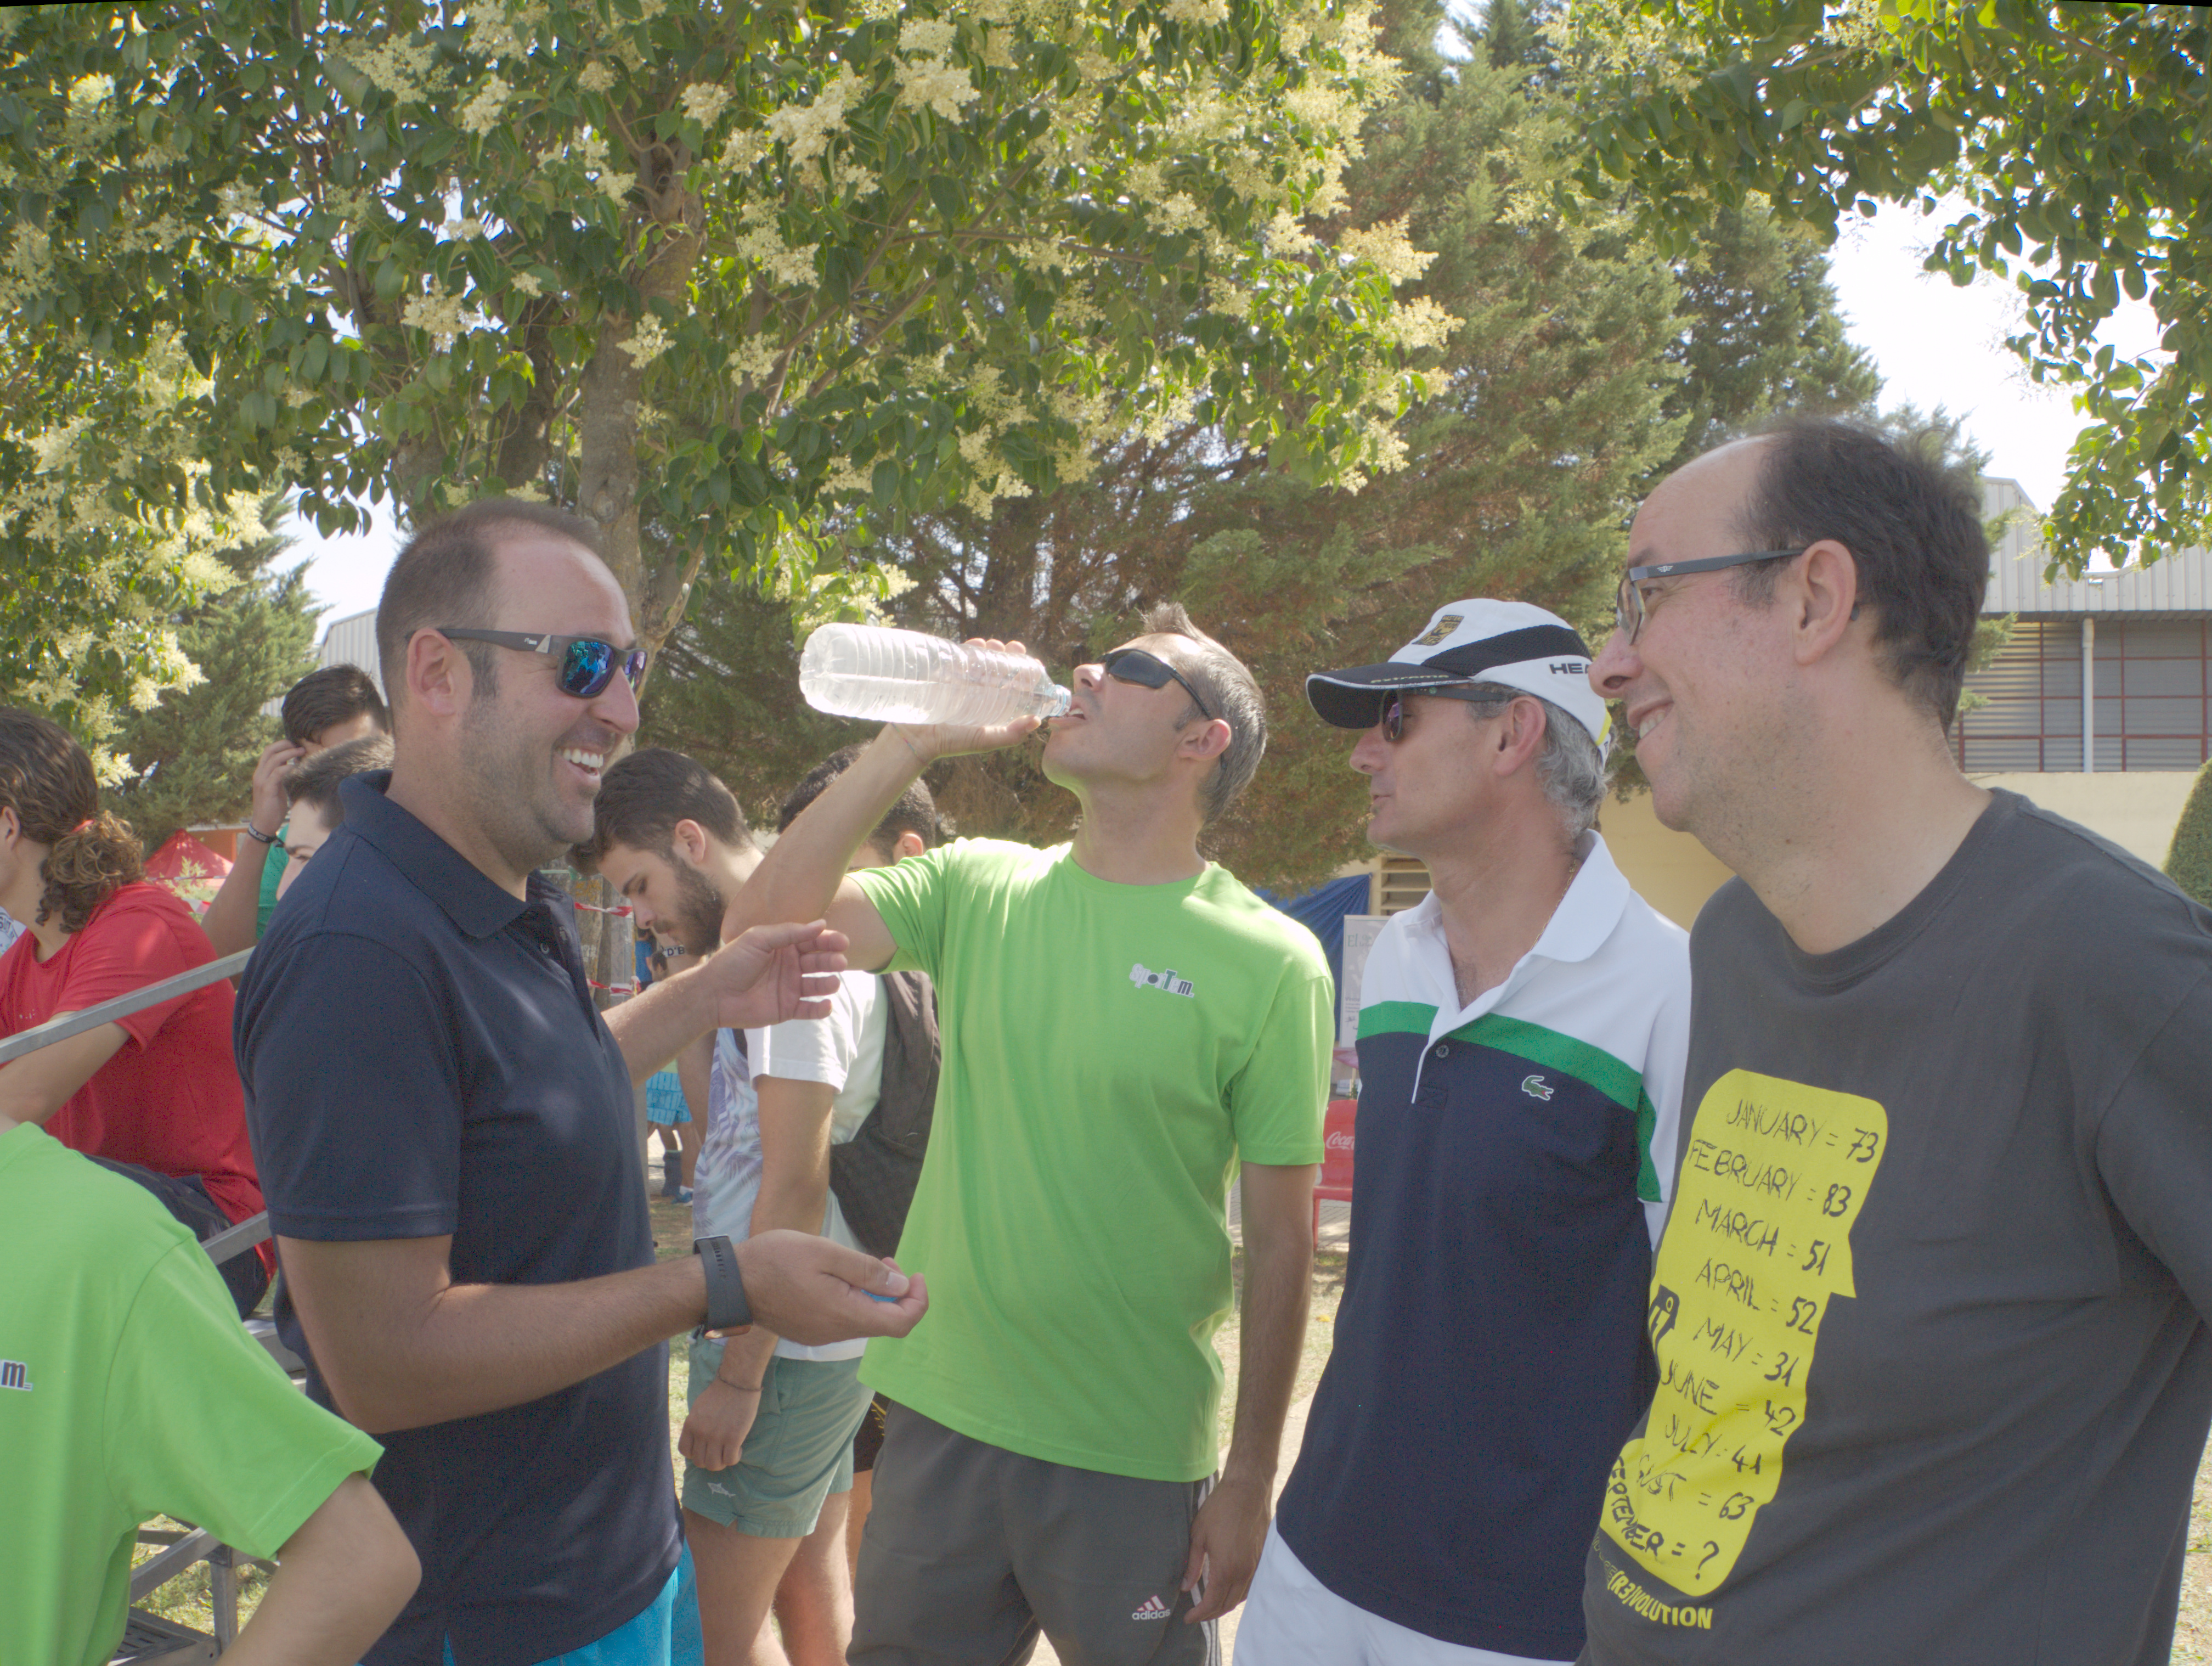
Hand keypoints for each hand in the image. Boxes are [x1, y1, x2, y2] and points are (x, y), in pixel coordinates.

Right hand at [248, 738, 306, 837]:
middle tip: (300, 746)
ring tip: (301, 753)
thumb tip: (291, 763)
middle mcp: (259, 774)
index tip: (295, 745)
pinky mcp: (267, 789)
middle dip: (285, 745)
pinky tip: (297, 767)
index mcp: (261, 772)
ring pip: (274, 759)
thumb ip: (280, 775)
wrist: (263, 824)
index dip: (281, 744)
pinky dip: (288, 768)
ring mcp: (262, 781)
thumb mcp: (277, 786)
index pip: (268, 751)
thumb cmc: (272, 806)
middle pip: (270, 750)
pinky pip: (277, 773)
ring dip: (289, 754)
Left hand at [677, 1373, 761, 1472]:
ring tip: (728, 1452)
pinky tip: (738, 1449)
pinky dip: (735, 1458)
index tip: (705, 1448)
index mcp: (690, 1424)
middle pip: (700, 1462)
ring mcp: (717, 1436)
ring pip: (714, 1465)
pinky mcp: (734, 1437)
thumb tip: (696, 1439)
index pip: (684, 1451)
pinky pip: (730, 1460)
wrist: (737, 1381)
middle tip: (719, 1452)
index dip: (695, 1453)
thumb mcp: (698, 1408)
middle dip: (709, 1460)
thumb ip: (695, 1424)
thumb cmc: (719, 1392)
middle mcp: (701, 1433)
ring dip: (722, 1462)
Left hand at [698, 920, 848, 1029]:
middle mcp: (791, 966)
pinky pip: (809, 1009)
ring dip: (828, 983)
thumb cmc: (733, 962)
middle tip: (839, 962)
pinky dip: (820, 1009)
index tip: (842, 942)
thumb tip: (821, 924)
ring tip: (833, 983)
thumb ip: (789, 932)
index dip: (829, 941)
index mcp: (784, 946)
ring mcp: (790, 988)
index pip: (812, 941)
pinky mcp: (787, 1009)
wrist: (713, 994)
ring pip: (817, 985)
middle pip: (818, 962)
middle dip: (831, 961)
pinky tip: (826, 1005)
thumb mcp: (759, 939)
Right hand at [735, 1233, 926, 1346]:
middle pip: (884, 1323)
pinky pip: (844, 1320)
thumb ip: (866, 1271)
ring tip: (863, 1266)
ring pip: (864, 1321)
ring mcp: (820, 1335)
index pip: (900, 1324)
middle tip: (887, 1263)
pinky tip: (842, 1278)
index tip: (916, 1275)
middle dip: (896, 1293)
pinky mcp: (808, 1330)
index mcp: (845, 1315)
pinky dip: (855, 1301)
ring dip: (874, 1296)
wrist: (730, 1283)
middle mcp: (836, 1333)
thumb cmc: (776, 1260)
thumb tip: (901, 1287)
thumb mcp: (826, 1253)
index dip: (918, 1301)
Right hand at [888, 638, 1044, 764]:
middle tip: (1012, 648)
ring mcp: (961, 681)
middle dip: (1008, 654)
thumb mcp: (985, 739)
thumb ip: (1011, 735)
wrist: (915, 738)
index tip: (1033, 663)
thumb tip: (1037, 721)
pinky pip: (959, 655)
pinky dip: (969, 647)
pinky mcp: (944, 673)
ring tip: (994, 645)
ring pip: (981, 659)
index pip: (1013, 684)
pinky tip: (976, 643)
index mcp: (992, 705)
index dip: (1024, 671)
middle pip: (999, 667)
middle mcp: (979, 691)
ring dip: (991, 648)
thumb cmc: (951, 742)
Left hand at [1180, 1473, 1270, 1622]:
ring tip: (1209, 1604)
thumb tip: (1186, 1587)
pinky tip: (1228, 1589)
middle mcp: (1243, 1572)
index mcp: (1226, 1568)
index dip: (1199, 1614)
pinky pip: (1250, 1586)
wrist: (1247, 1490)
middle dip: (1210, 1614)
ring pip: (1240, 1598)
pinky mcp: (1262, 1558)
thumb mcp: (1198, 1536)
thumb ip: (1193, 1565)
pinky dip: (1237, 1594)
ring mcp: (1255, 1566)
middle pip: (1227, 1604)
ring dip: (1224, 1605)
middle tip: (1196, 1614)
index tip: (1188, 1618)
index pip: (1213, 1603)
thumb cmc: (1220, 1509)